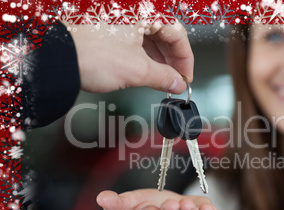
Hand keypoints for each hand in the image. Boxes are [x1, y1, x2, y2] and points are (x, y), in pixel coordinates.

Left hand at [61, 21, 193, 93]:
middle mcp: (135, 11)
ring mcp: (122, 18)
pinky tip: (146, 69)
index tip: (185, 78)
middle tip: (175, 80)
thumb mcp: (136, 70)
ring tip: (161, 79)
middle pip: (165, 34)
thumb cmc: (91, 54)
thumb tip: (176, 84)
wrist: (57, 57)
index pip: (178, 34)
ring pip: (150, 37)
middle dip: (172, 61)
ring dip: (159, 59)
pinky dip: (144, 55)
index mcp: (146, 12)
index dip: (185, 60)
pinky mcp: (111, 27)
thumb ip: (163, 77)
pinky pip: (136, 39)